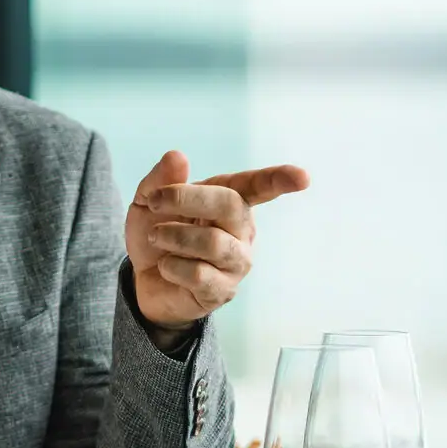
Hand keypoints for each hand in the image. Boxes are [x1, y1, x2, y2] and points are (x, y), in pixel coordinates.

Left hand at [127, 151, 309, 331]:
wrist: (143, 280)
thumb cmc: (156, 233)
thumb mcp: (148, 201)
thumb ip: (160, 180)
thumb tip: (177, 157)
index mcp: (229, 201)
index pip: (258, 186)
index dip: (279, 180)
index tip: (302, 178)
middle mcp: (241, 230)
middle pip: (231, 206)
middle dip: (188, 199)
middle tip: (155, 202)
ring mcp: (236, 262)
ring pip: (214, 243)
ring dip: (175, 237)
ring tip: (156, 237)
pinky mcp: (223, 290)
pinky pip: (201, 275)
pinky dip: (173, 266)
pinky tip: (166, 266)